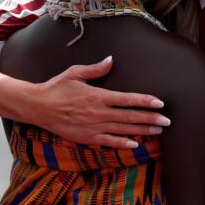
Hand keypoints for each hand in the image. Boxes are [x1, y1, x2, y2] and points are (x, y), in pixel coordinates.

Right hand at [29, 57, 169, 147]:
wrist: (37, 106)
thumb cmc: (56, 87)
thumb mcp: (75, 73)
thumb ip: (95, 69)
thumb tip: (111, 60)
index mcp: (97, 96)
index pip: (127, 99)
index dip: (145, 101)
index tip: (159, 103)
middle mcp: (97, 112)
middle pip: (129, 116)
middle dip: (150, 118)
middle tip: (167, 121)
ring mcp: (92, 127)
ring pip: (122, 129)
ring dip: (141, 130)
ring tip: (158, 131)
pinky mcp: (85, 137)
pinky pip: (107, 141)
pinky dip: (122, 143)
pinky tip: (135, 144)